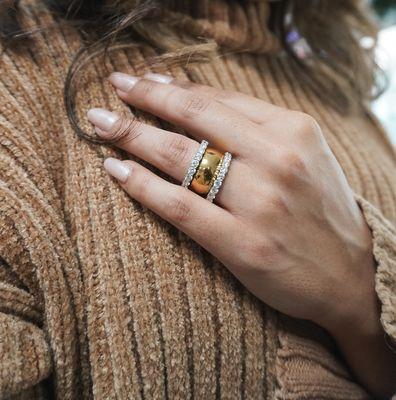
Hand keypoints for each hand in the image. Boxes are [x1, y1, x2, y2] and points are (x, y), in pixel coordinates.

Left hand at [87, 72, 395, 395]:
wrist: (352, 275)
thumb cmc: (322, 211)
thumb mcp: (303, 155)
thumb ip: (256, 129)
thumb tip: (197, 102)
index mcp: (295, 132)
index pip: (219, 100)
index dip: (175, 88)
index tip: (144, 81)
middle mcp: (278, 160)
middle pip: (194, 120)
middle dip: (145, 100)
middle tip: (114, 90)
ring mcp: (261, 203)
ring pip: (181, 158)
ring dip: (134, 137)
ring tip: (102, 125)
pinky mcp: (244, 245)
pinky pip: (180, 206)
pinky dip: (142, 186)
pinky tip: (116, 170)